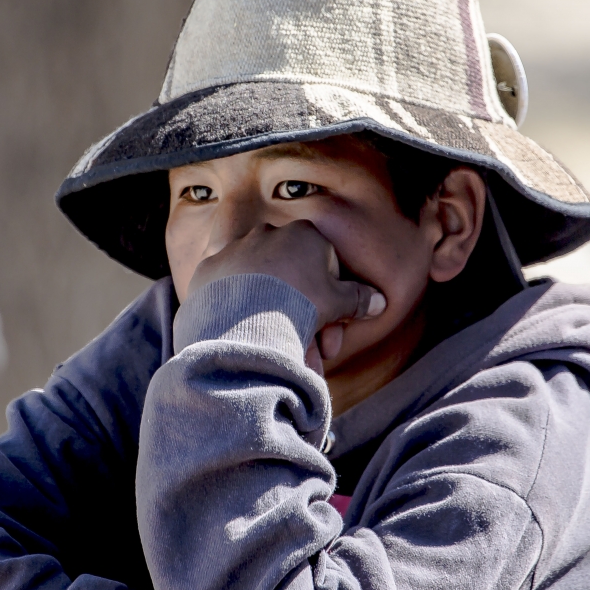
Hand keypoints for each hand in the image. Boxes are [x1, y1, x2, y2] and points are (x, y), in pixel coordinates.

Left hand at [187, 221, 385, 371]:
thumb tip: (380, 301)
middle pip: (294, 280)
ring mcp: (236, 248)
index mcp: (304, 234)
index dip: (334, 307)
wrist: (244, 316)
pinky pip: (232, 291)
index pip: (327, 269)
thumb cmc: (298, 303)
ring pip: (264, 288)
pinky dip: (241, 311)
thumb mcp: (338, 303)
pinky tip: (248, 336)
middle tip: (312, 356)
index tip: (332, 339)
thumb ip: (359, 298)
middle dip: (306, 320)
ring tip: (281, 356)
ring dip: (275, 318)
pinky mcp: (210, 269)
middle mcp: (268, 233)